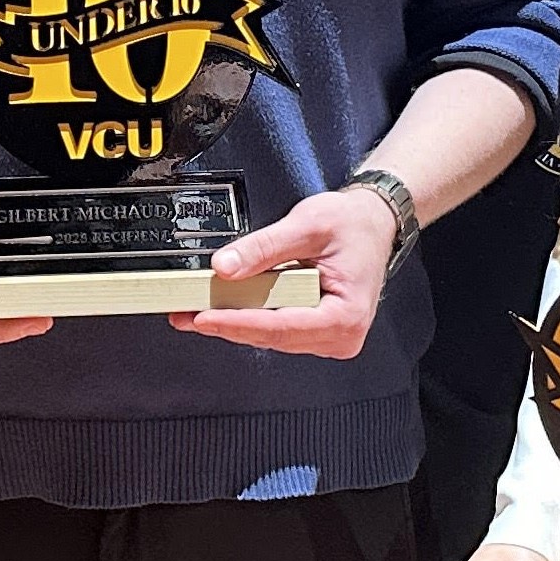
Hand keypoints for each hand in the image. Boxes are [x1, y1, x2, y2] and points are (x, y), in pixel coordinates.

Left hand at [168, 185, 392, 357]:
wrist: (374, 222)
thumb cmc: (353, 224)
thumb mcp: (307, 224)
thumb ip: (264, 247)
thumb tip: (224, 267)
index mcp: (346, 314)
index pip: (281, 326)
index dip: (237, 323)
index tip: (203, 318)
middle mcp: (340, 335)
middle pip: (272, 336)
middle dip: (227, 323)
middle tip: (185, 313)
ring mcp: (329, 338)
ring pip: (271, 337)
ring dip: (235, 323)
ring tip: (197, 307)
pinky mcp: (317, 332)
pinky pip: (277, 330)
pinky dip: (250, 318)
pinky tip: (224, 307)